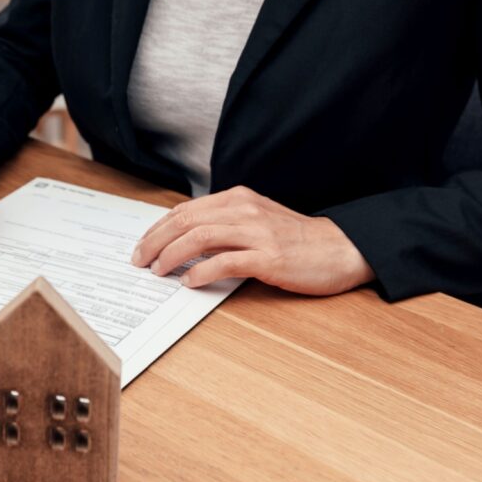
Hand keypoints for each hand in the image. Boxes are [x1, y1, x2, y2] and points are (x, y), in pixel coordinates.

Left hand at [131, 186, 374, 294]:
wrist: (341, 248)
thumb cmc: (295, 239)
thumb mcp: (254, 220)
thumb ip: (223, 225)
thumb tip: (182, 241)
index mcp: (237, 198)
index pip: (184, 210)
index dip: (158, 229)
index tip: (142, 246)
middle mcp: (244, 210)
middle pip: (185, 221)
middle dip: (155, 242)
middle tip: (140, 261)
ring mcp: (257, 232)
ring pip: (200, 237)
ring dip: (172, 256)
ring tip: (158, 271)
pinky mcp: (269, 256)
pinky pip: (225, 262)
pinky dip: (201, 272)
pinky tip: (189, 282)